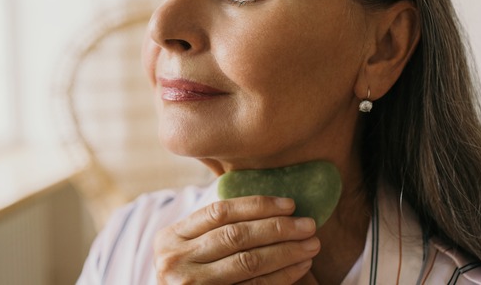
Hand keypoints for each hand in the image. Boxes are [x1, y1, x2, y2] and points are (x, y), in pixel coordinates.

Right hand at [154, 196, 319, 283]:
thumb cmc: (189, 273)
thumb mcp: (186, 248)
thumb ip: (211, 228)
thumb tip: (265, 204)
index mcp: (170, 238)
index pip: (220, 212)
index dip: (257, 205)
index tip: (289, 204)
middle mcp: (176, 261)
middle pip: (236, 236)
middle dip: (277, 227)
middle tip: (308, 224)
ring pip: (248, 262)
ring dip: (286, 251)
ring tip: (311, 244)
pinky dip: (281, 276)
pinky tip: (300, 267)